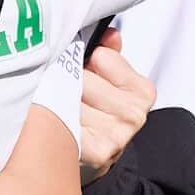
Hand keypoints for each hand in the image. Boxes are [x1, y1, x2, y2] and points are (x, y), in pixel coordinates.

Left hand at [73, 25, 151, 176]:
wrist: (90, 159)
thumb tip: (108, 34)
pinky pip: (64, 119)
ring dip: (58, 101)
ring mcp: (118, 134)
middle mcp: (134, 114)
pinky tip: (59, 127)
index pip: (101, 56)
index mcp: (142, 91)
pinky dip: (53, 120)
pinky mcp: (98, 152)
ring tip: (63, 112)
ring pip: (70, 97)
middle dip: (69, 81)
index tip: (83, 73)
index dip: (85, 62)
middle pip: (83, 78)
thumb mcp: (107, 80)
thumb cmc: (95, 113)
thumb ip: (109, 52)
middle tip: (68, 95)